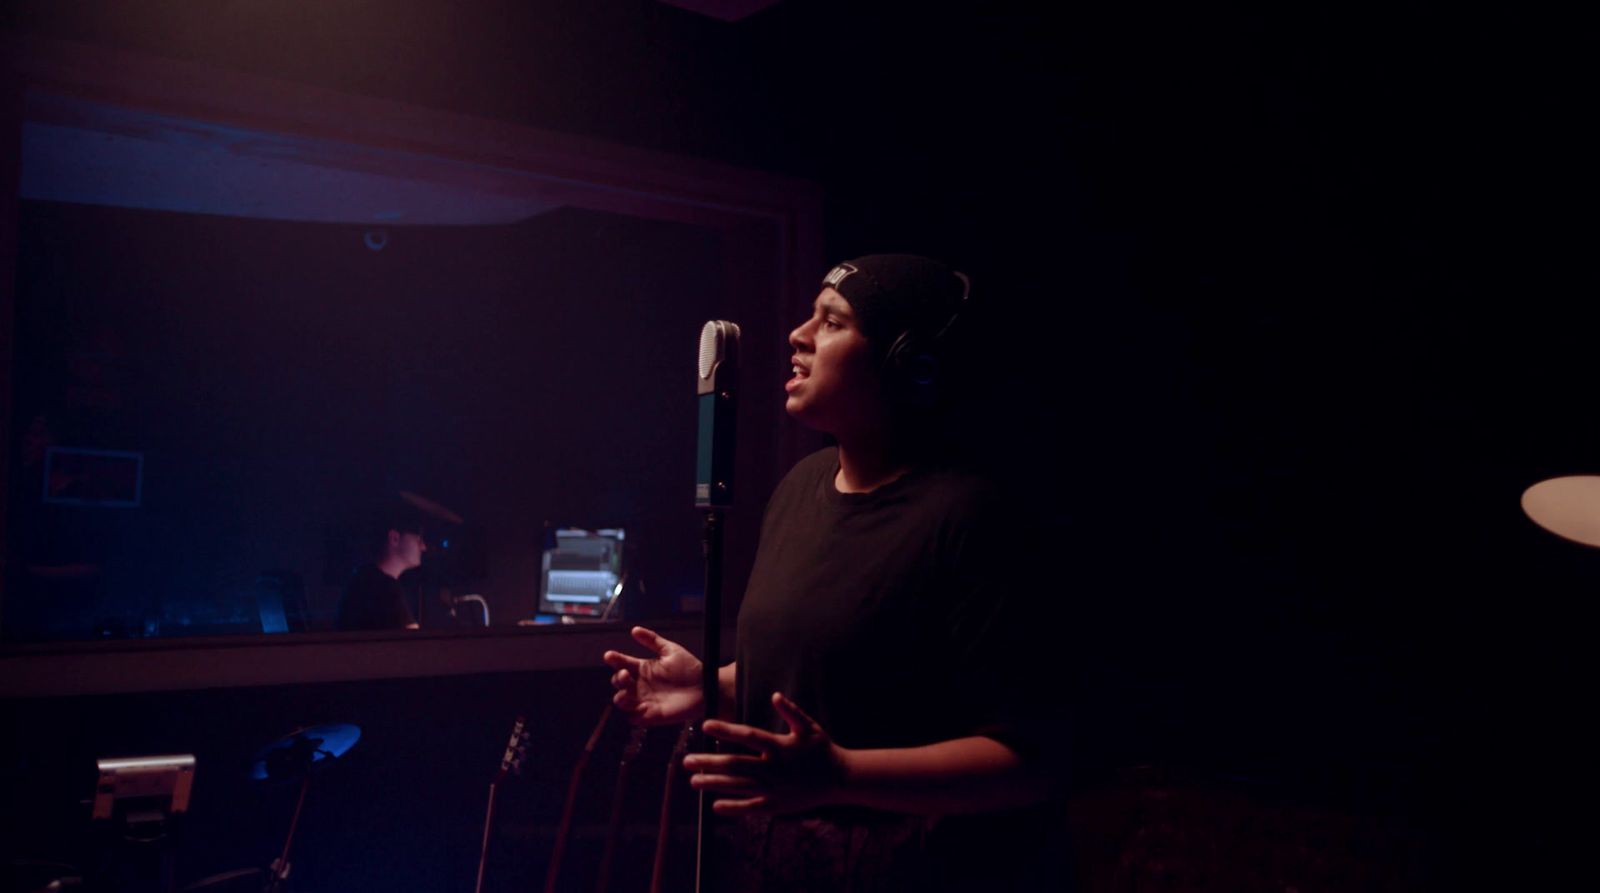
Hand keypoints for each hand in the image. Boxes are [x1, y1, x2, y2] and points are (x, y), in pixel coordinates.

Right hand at [602, 626, 703, 725]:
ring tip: (626, 693)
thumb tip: (634, 629)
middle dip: (618, 678)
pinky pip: (634, 717)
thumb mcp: (671, 650)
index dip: (614, 659)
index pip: (622, 663)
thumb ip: (653, 640)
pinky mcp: (651, 715)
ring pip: (622, 701)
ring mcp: (644, 700)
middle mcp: (641, 684)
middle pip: (619, 683)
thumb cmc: (690, 668)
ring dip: (620, 698)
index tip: (610, 655)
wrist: (706, 687)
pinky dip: (634, 713)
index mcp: (643, 668)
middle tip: (626, 674)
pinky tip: (642, 706)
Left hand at [684, 692, 846, 815]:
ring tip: (693, 781)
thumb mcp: (809, 727)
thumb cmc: (823, 749)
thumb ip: (792, 711)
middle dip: (709, 762)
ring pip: (739, 786)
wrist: (841, 779)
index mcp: (780, 746)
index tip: (705, 725)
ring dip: (714, 783)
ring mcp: (775, 788)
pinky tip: (714, 806)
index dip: (726, 730)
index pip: (747, 736)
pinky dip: (733, 808)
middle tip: (686, 761)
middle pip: (735, 764)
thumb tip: (775, 695)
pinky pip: (751, 808)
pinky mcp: (777, 805)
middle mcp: (774, 768)